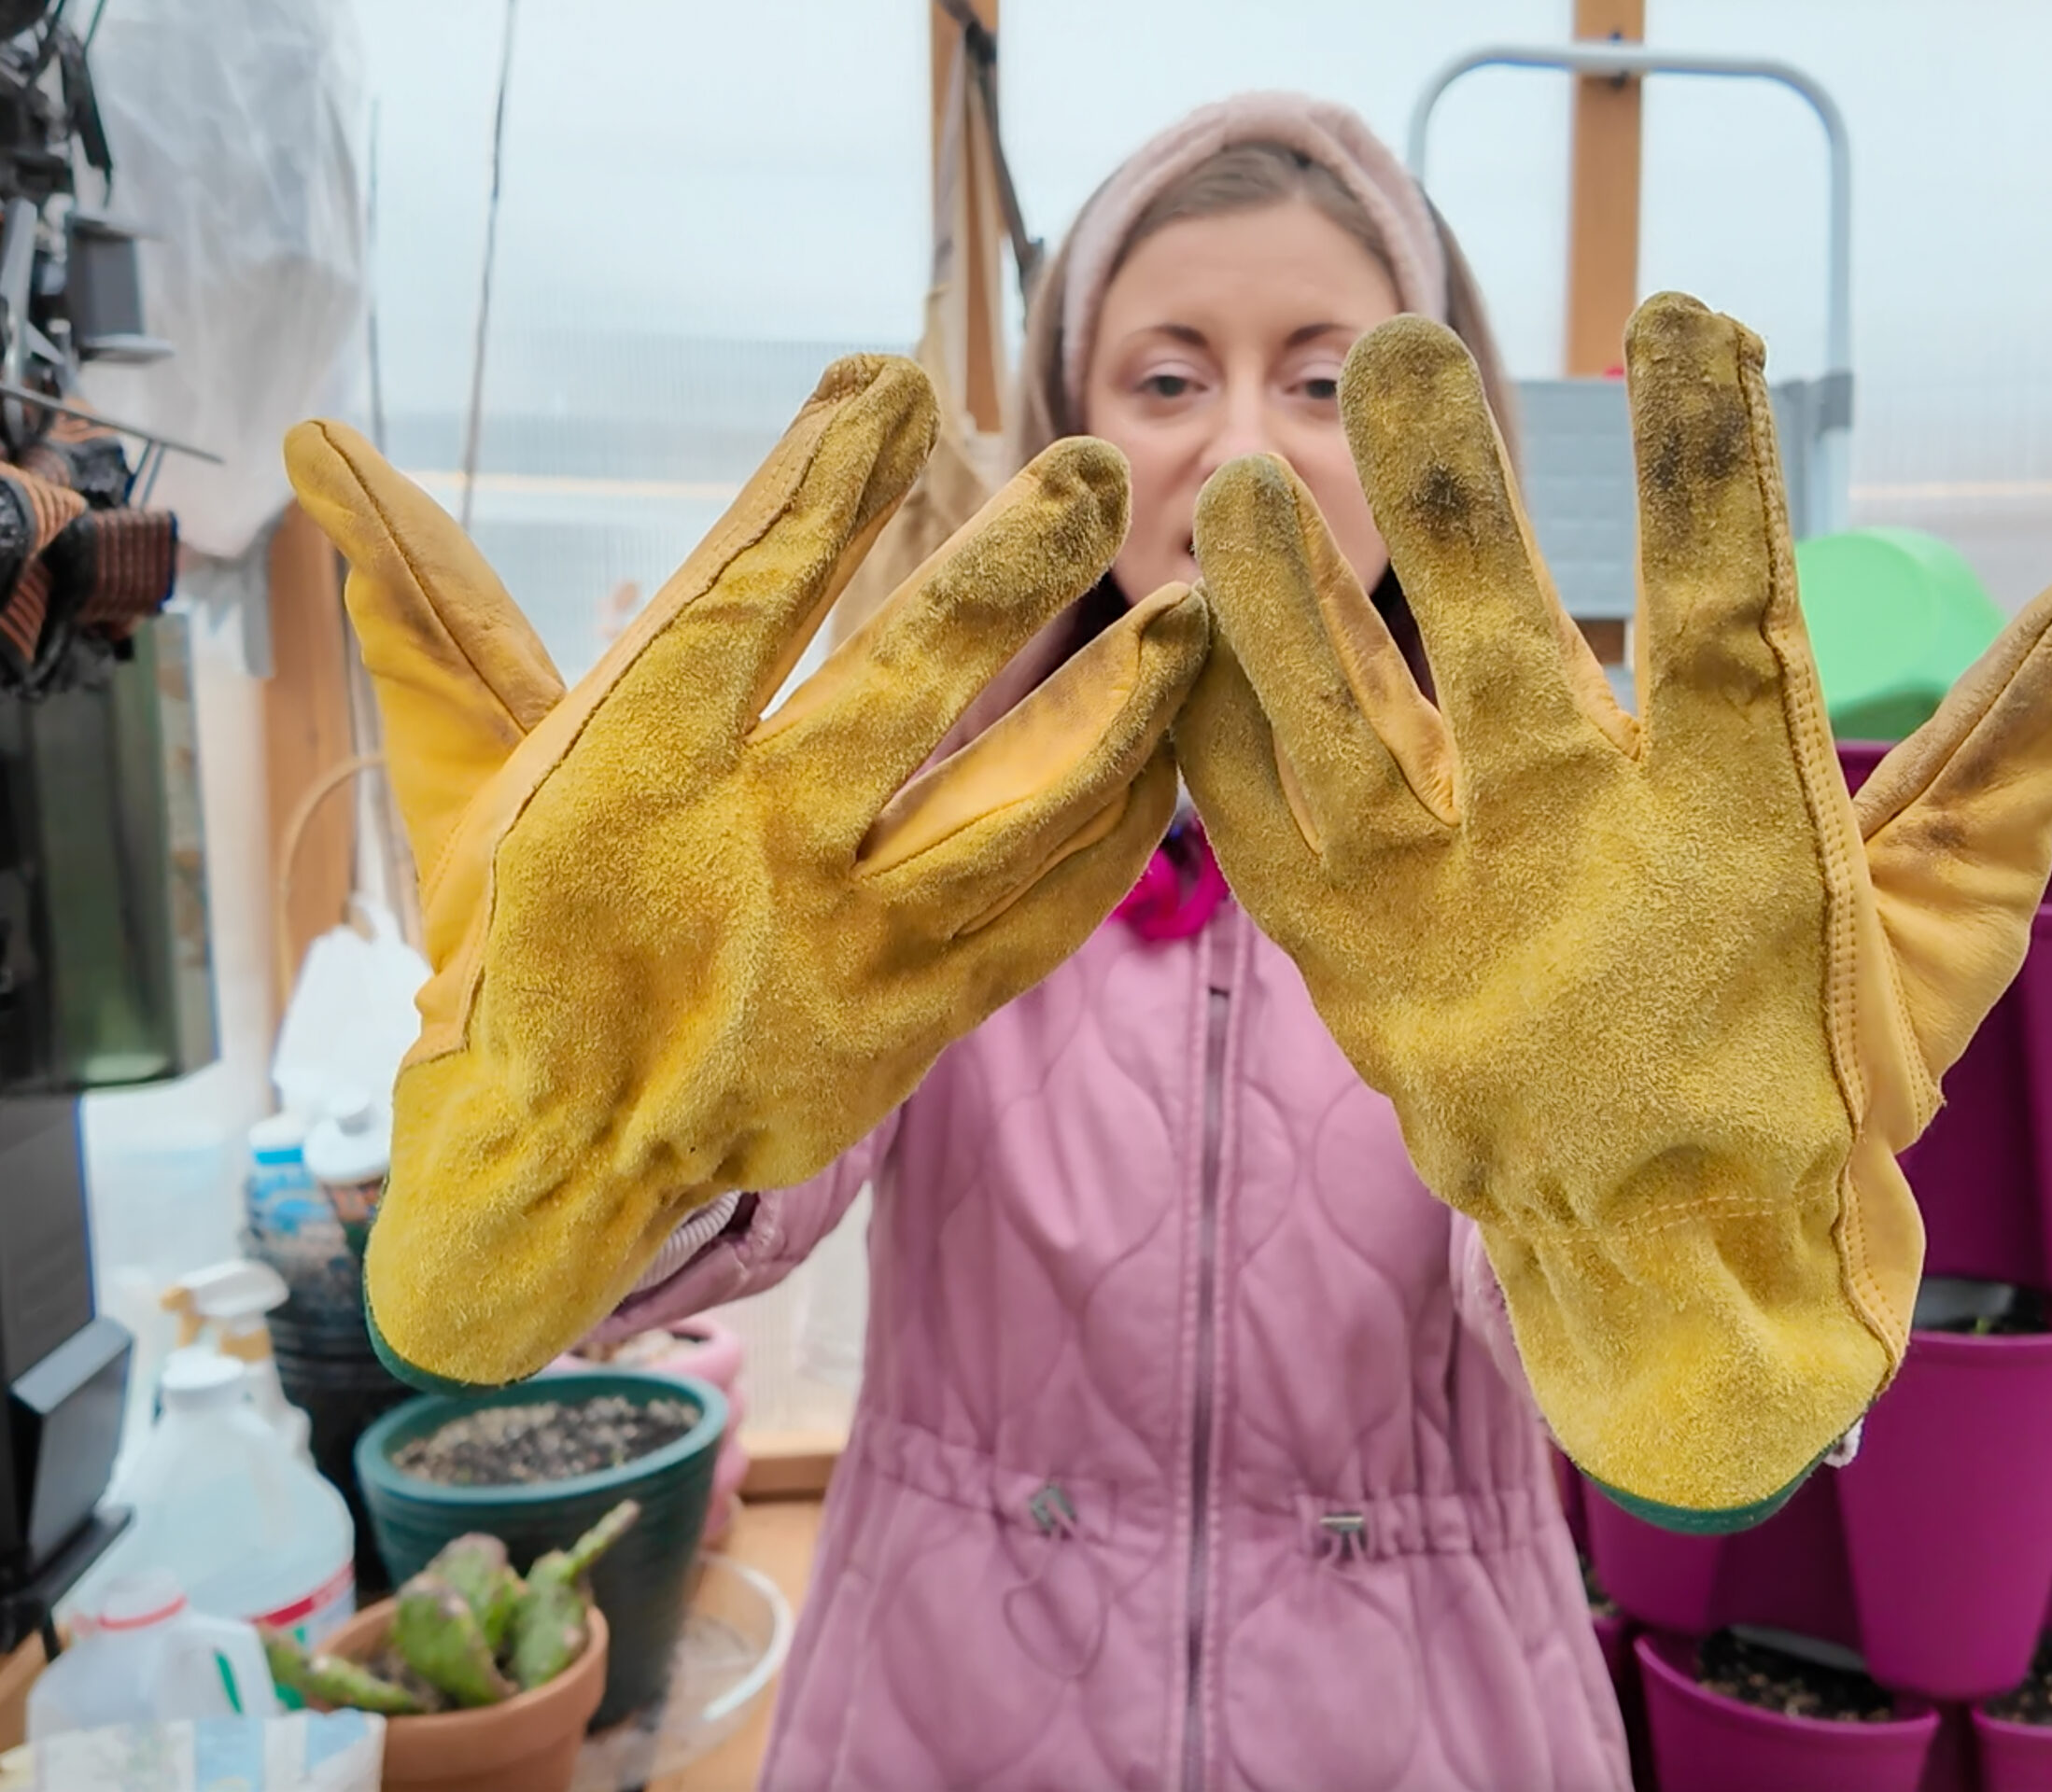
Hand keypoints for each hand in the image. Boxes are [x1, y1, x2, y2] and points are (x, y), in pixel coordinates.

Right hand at [287, 356, 1207, 1386]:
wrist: (562, 1162)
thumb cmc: (517, 950)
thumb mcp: (468, 783)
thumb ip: (441, 618)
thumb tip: (326, 451)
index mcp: (630, 777)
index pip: (742, 593)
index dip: (821, 481)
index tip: (891, 379)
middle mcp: (753, 850)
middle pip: (910, 681)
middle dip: (1012, 563)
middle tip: (1095, 467)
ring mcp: (850, 944)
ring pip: (1018, 804)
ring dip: (1117, 701)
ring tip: (1191, 613)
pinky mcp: (919, 1021)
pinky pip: (1050, 912)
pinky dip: (1116, 830)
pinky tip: (1168, 757)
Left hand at [1175, 296, 2051, 1524]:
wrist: (1681, 1268)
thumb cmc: (1818, 1079)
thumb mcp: (1945, 917)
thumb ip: (2016, 746)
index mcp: (1735, 841)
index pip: (1723, 618)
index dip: (1703, 469)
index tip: (1681, 322)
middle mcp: (1572, 866)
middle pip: (1495, 647)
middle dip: (1445, 491)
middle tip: (1402, 346)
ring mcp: (1441, 920)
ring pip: (1337, 733)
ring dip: (1285, 600)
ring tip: (1248, 477)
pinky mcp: (1349, 968)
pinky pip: (1256, 834)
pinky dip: (1217, 737)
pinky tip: (1187, 639)